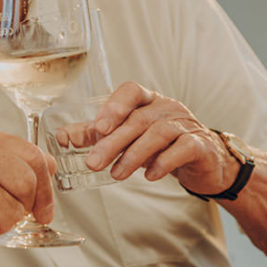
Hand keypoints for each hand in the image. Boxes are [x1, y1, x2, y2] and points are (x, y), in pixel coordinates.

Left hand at [86, 81, 240, 194]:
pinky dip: (164, 162)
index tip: (98, 128)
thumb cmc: (161, 144)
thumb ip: (97, 134)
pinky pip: (182, 148)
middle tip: (94, 163)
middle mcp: (167, 107)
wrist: (203, 162)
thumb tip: (63, 136)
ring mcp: (186, 123)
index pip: (130, 91)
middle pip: (138, 119)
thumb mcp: (128, 136)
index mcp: (148, 100)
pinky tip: (149, 175)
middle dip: (113, 142)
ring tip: (116, 174)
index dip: (114, 106)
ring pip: (158, 133)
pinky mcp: (200, 144)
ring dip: (133, 155)